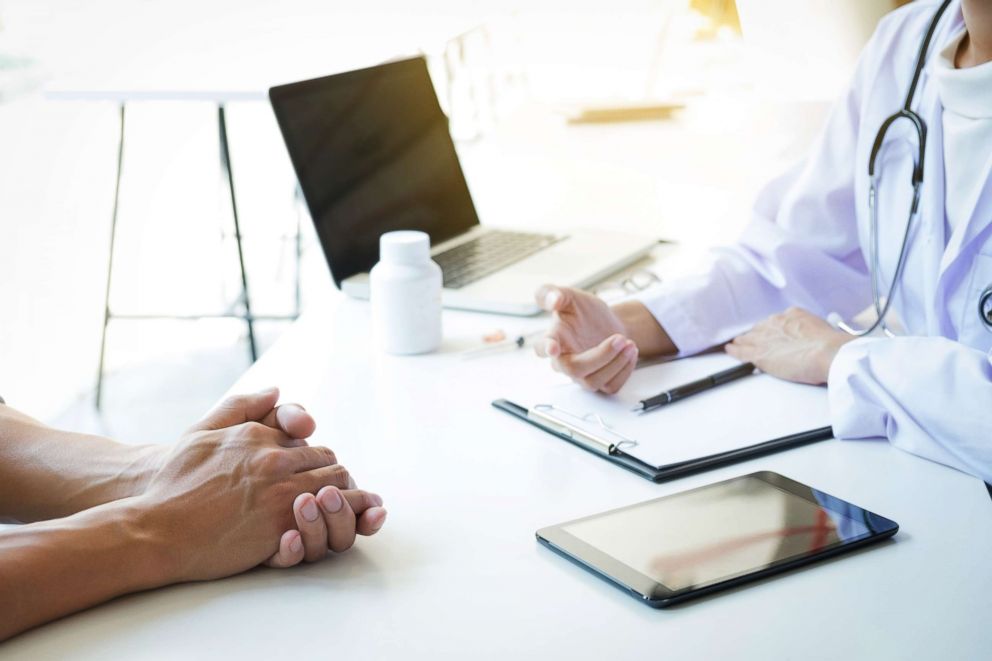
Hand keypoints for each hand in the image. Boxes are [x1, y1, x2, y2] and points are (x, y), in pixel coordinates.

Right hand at [136, 388, 377, 582]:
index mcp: (258, 437)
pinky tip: (330, 526)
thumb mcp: (201, 431)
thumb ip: (240, 407)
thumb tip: (276, 390)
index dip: (317, 460)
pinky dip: (335, 519)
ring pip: (336, 488)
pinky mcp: (280, 525)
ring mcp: (279, 492)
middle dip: (335, 478)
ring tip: (336, 509)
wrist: (156, 529)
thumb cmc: (174, 483)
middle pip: (329, 463)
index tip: (316, 473)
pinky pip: (326, 518)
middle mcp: (273, 460)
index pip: (310, 443)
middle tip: (335, 494)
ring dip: (341, 498)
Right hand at [534, 285, 637, 393]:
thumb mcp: (571, 297)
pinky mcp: (600, 382)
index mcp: (554, 339)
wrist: (608, 324)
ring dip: (616, 363)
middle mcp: (565, 361)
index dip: (546, 348)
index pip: (542, 347)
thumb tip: (552, 299)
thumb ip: (556, 293)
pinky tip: (629, 353)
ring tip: (629, 343)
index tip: (553, 348)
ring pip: (593, 381)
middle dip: (600, 355)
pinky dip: (624, 370)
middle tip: (619, 339)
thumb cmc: (586, 313)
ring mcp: (582, 374)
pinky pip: (611, 386)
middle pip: (574, 369)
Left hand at [726, 307, 854, 384]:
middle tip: (750, 339)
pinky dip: (734, 350)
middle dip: (755, 334)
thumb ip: (811, 332)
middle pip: (760, 328)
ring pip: (748, 338)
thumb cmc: (831, 345)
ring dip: (742, 341)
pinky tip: (730, 350)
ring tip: (736, 344)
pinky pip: (742, 351)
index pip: (776, 321)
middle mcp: (776, 323)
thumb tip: (813, 339)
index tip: (771, 333)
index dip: (771, 329)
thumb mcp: (822, 329)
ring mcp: (766, 338)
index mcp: (792, 315)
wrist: (828, 353)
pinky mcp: (760, 354)